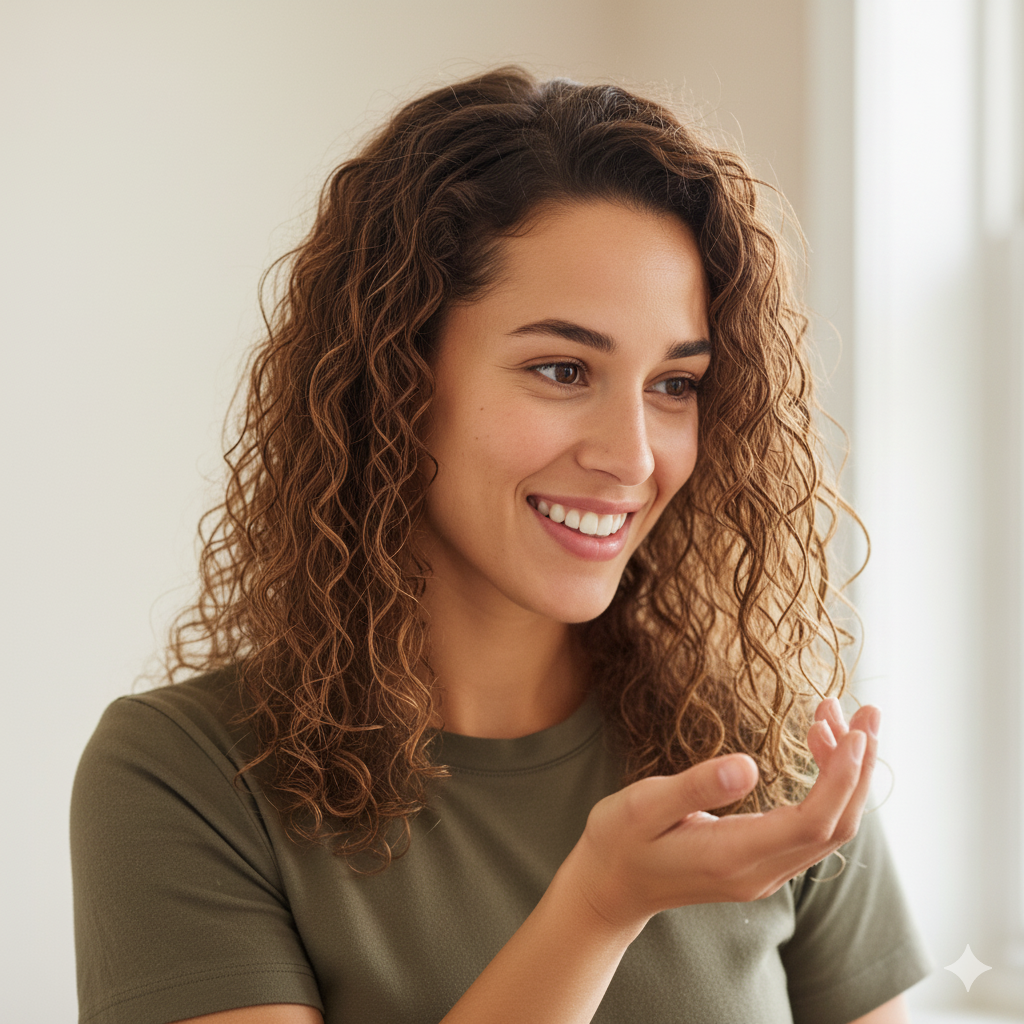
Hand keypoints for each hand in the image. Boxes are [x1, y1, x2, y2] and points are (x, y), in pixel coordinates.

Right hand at [563, 701, 879, 932]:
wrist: (610, 887)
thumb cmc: (620, 840)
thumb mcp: (643, 805)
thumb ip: (695, 786)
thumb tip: (750, 765)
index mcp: (734, 855)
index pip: (814, 822)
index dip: (842, 777)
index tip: (853, 730)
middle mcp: (760, 871)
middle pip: (837, 826)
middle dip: (858, 768)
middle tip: (865, 711)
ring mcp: (764, 871)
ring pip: (829, 826)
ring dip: (846, 774)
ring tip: (836, 717)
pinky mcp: (761, 862)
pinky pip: (812, 826)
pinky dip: (826, 785)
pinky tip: (817, 747)